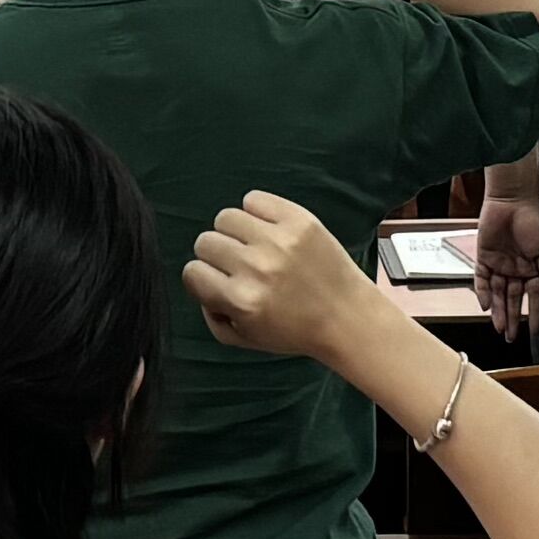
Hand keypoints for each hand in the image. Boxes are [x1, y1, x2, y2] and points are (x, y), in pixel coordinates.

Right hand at [188, 190, 407, 370]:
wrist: (347, 317)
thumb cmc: (294, 331)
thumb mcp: (244, 340)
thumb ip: (211, 316)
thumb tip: (200, 282)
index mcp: (241, 300)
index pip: (192, 271)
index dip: (202, 278)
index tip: (219, 282)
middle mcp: (256, 267)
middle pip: (205, 241)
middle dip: (217, 255)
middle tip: (238, 265)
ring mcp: (279, 240)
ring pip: (226, 217)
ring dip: (234, 232)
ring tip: (253, 245)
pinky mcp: (298, 219)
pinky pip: (254, 199)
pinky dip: (255, 212)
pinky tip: (268, 229)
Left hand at [474, 191, 538, 340]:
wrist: (512, 199)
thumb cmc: (535, 221)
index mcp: (534, 269)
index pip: (534, 297)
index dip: (535, 314)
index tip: (536, 331)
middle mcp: (516, 270)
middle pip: (513, 299)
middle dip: (513, 318)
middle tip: (510, 338)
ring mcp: (499, 265)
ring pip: (497, 294)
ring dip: (498, 311)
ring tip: (499, 329)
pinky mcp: (483, 257)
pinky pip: (482, 280)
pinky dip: (483, 293)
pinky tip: (485, 307)